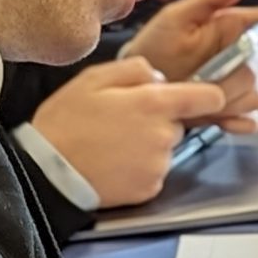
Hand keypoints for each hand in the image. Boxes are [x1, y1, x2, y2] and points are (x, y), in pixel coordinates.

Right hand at [30, 59, 225, 208]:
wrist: (50, 172)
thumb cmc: (67, 122)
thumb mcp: (94, 78)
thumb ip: (135, 69)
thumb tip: (159, 78)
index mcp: (154, 104)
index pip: (207, 97)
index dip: (207, 95)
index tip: (203, 96)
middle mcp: (164, 136)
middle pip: (177, 124)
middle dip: (158, 121)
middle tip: (123, 122)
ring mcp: (159, 166)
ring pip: (165, 149)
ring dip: (148, 145)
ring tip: (113, 145)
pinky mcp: (150, 188)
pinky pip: (154, 172)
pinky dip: (140, 168)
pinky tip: (115, 163)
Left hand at [123, 0, 257, 134]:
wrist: (139, 84)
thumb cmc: (155, 44)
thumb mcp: (177, 16)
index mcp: (235, 25)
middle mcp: (242, 53)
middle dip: (232, 80)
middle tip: (200, 82)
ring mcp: (239, 83)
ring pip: (257, 96)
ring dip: (229, 102)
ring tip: (198, 97)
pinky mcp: (232, 108)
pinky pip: (251, 120)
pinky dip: (237, 122)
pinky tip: (215, 118)